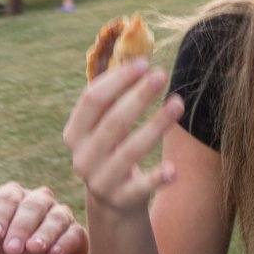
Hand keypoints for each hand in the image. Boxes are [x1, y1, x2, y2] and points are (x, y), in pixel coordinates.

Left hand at [0, 163, 84, 253]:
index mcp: (11, 199)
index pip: (9, 196)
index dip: (2, 214)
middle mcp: (37, 204)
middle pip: (35, 204)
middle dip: (22, 226)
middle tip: (11, 250)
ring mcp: (58, 221)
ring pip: (57, 216)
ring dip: (45, 233)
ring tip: (34, 250)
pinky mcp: (76, 239)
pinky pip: (75, 234)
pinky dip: (65, 242)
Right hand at [64, 58, 180, 217]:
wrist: (112, 200)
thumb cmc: (112, 148)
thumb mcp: (103, 125)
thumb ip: (112, 95)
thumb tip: (136, 53)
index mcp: (74, 133)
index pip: (92, 100)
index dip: (117, 80)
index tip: (144, 63)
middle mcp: (82, 157)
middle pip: (113, 122)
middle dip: (138, 96)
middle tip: (162, 74)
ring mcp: (100, 180)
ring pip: (130, 151)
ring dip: (156, 125)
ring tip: (179, 103)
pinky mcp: (122, 199)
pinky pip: (141, 187)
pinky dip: (156, 178)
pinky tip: (173, 168)